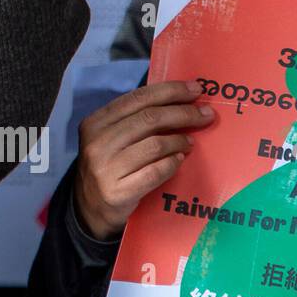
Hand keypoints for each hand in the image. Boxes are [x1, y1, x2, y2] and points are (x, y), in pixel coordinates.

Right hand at [74, 80, 215, 239]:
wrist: (90, 207)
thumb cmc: (109, 165)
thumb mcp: (110, 137)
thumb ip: (134, 121)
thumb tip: (178, 101)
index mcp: (96, 122)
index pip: (137, 98)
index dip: (170, 91)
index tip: (195, 89)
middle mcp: (97, 142)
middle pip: (149, 119)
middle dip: (183, 113)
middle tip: (205, 113)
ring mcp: (106, 167)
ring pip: (154, 145)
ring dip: (179, 140)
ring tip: (191, 141)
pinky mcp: (118, 191)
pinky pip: (155, 172)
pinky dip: (172, 163)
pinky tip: (180, 159)